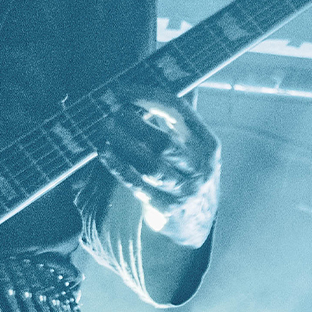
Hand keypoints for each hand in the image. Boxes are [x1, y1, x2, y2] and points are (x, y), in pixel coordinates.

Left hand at [95, 91, 219, 247]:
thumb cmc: (189, 175)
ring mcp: (184, 188)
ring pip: (150, 164)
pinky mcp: (165, 206)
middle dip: (133, 123)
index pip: (177, 111)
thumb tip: (143, 91)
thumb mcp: (195, 149)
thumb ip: (177, 122)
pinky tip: (104, 152)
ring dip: (124, 143)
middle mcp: (199, 166)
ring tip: (104, 127)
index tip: (120, 90)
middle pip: (164, 140)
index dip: (146, 96)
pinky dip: (119, 167)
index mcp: (207, 143)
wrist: (197, 221)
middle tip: (110, 111)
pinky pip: (138, 184)